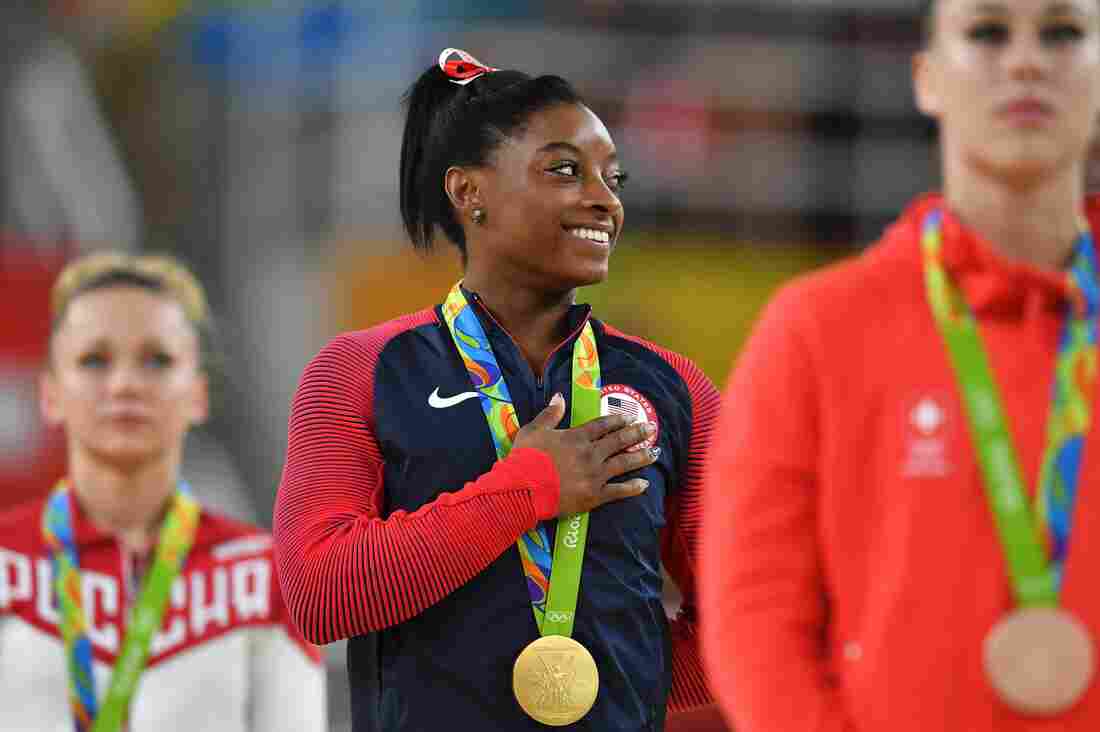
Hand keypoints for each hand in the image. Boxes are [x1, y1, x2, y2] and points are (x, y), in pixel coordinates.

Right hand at [512, 393, 659, 515]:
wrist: (523, 489)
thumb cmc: (525, 458)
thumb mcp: (533, 430)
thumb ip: (550, 414)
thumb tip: (560, 397)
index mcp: (577, 437)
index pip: (602, 425)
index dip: (617, 420)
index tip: (629, 417)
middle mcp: (591, 453)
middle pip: (619, 441)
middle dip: (637, 433)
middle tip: (651, 429)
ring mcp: (595, 475)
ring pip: (624, 463)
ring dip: (641, 457)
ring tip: (655, 452)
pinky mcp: (595, 496)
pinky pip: (618, 491)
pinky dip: (633, 487)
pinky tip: (644, 484)